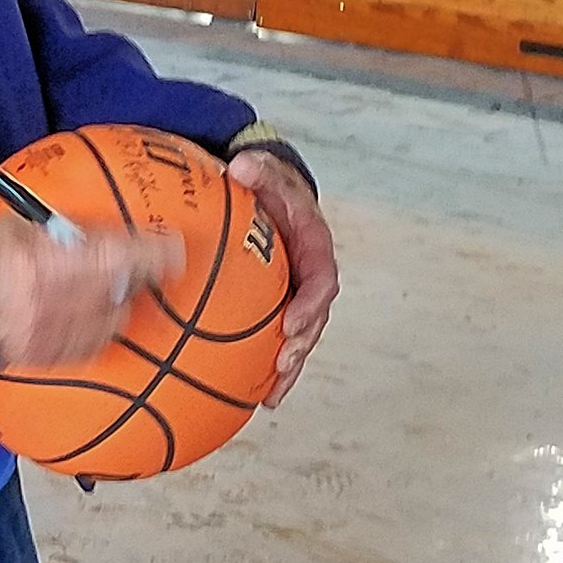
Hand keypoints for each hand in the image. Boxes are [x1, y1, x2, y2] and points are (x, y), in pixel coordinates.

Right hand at [0, 206, 179, 370]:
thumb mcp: (18, 227)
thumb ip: (60, 233)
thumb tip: (98, 233)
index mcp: (45, 262)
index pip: (113, 258)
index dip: (150, 254)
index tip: (174, 247)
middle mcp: (53, 301)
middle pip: (118, 293)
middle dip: (139, 279)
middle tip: (149, 267)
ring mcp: (48, 334)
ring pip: (109, 324)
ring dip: (121, 306)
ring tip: (118, 291)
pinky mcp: (42, 356)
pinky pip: (88, 346)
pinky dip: (100, 330)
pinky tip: (96, 317)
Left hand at [230, 150, 337, 405]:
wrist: (269, 192)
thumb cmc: (270, 185)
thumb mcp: (267, 172)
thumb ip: (259, 170)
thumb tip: (241, 169)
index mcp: (314, 249)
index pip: (321, 280)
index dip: (310, 305)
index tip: (291, 324)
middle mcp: (309, 277)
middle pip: (314, 319)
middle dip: (301, 345)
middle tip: (282, 365)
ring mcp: (295, 294)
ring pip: (297, 336)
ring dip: (288, 366)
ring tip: (270, 394)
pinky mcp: (277, 305)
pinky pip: (272, 336)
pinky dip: (263, 362)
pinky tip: (247, 389)